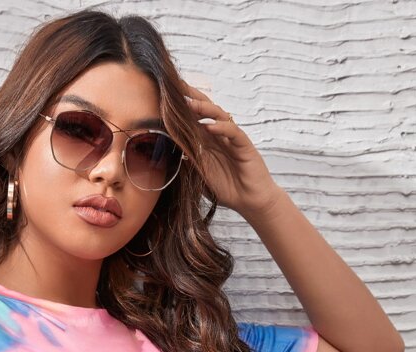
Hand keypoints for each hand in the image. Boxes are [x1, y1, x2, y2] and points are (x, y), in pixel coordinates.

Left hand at [182, 80, 284, 219]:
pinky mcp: (244, 146)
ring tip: (189, 104)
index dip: (182, 108)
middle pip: (206, 110)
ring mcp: (232, 139)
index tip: (165, 96)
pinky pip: (233, 132)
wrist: (250, 201)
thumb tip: (169, 150)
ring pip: (220, 116)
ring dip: (204, 109)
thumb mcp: (200, 175)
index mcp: (208, 141)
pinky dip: (222, 128)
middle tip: (176, 86)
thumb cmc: (226, 189)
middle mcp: (220, 135)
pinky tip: (210, 127)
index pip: (194, 118)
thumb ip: (188, 162)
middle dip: (192, 97)